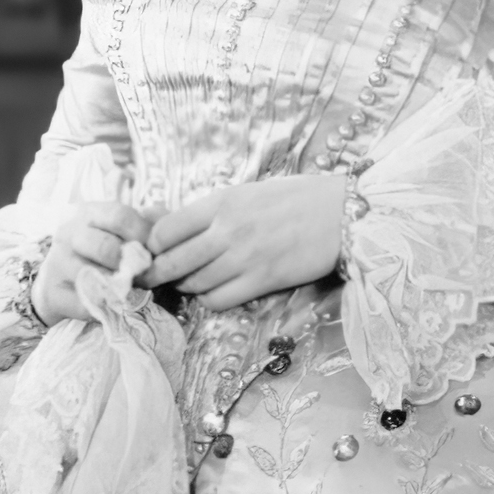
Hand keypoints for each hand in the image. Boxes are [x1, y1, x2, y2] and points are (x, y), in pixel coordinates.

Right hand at [32, 201, 155, 324]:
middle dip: (130, 265)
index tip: (154, 252)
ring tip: (129, 291)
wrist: (59, 282)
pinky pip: (85, 304)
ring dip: (118, 288)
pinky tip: (110, 305)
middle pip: (105, 247)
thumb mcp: (120, 232)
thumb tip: (167, 228)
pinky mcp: (52, 293)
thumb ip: (146, 225)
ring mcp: (57, 263)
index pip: (119, 216)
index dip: (143, 235)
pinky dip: (104, 309)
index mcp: (88, 213)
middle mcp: (69, 233)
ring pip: (93, 277)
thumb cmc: (101, 254)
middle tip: (142, 276)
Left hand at [144, 175, 348, 310]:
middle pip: (172, 262)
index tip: (150, 251)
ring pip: (194, 283)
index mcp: (221, 202)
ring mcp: (244, 258)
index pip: (164, 230)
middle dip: (155, 273)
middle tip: (150, 278)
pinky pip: (219, 300)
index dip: (151, 245)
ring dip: (186, 286)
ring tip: (190, 280)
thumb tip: (169, 224)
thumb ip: (211, 211)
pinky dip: (210, 299)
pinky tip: (215, 291)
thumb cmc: (297, 199)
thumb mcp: (247, 192)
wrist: (343, 214)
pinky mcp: (263, 281)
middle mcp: (227, 230)